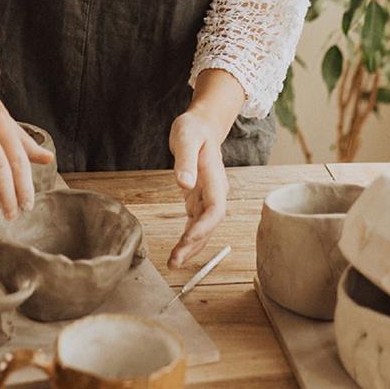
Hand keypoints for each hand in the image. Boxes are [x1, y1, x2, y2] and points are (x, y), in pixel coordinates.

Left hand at [167, 111, 229, 268]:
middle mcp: (215, 191)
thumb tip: (184, 183)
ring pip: (203, 228)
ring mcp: (208, 197)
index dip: (204, 227)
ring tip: (174, 263)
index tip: (188, 240)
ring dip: (191, 247)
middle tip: (175, 261)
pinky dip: (188, 239)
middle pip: (210, 224)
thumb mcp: (187, 138)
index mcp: (215, 178)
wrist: (202, 126)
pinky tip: (178, 251)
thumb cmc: (194, 129)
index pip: (215, 208)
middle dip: (195, 244)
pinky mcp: (198, 200)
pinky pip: (196, 224)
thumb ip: (185, 161)